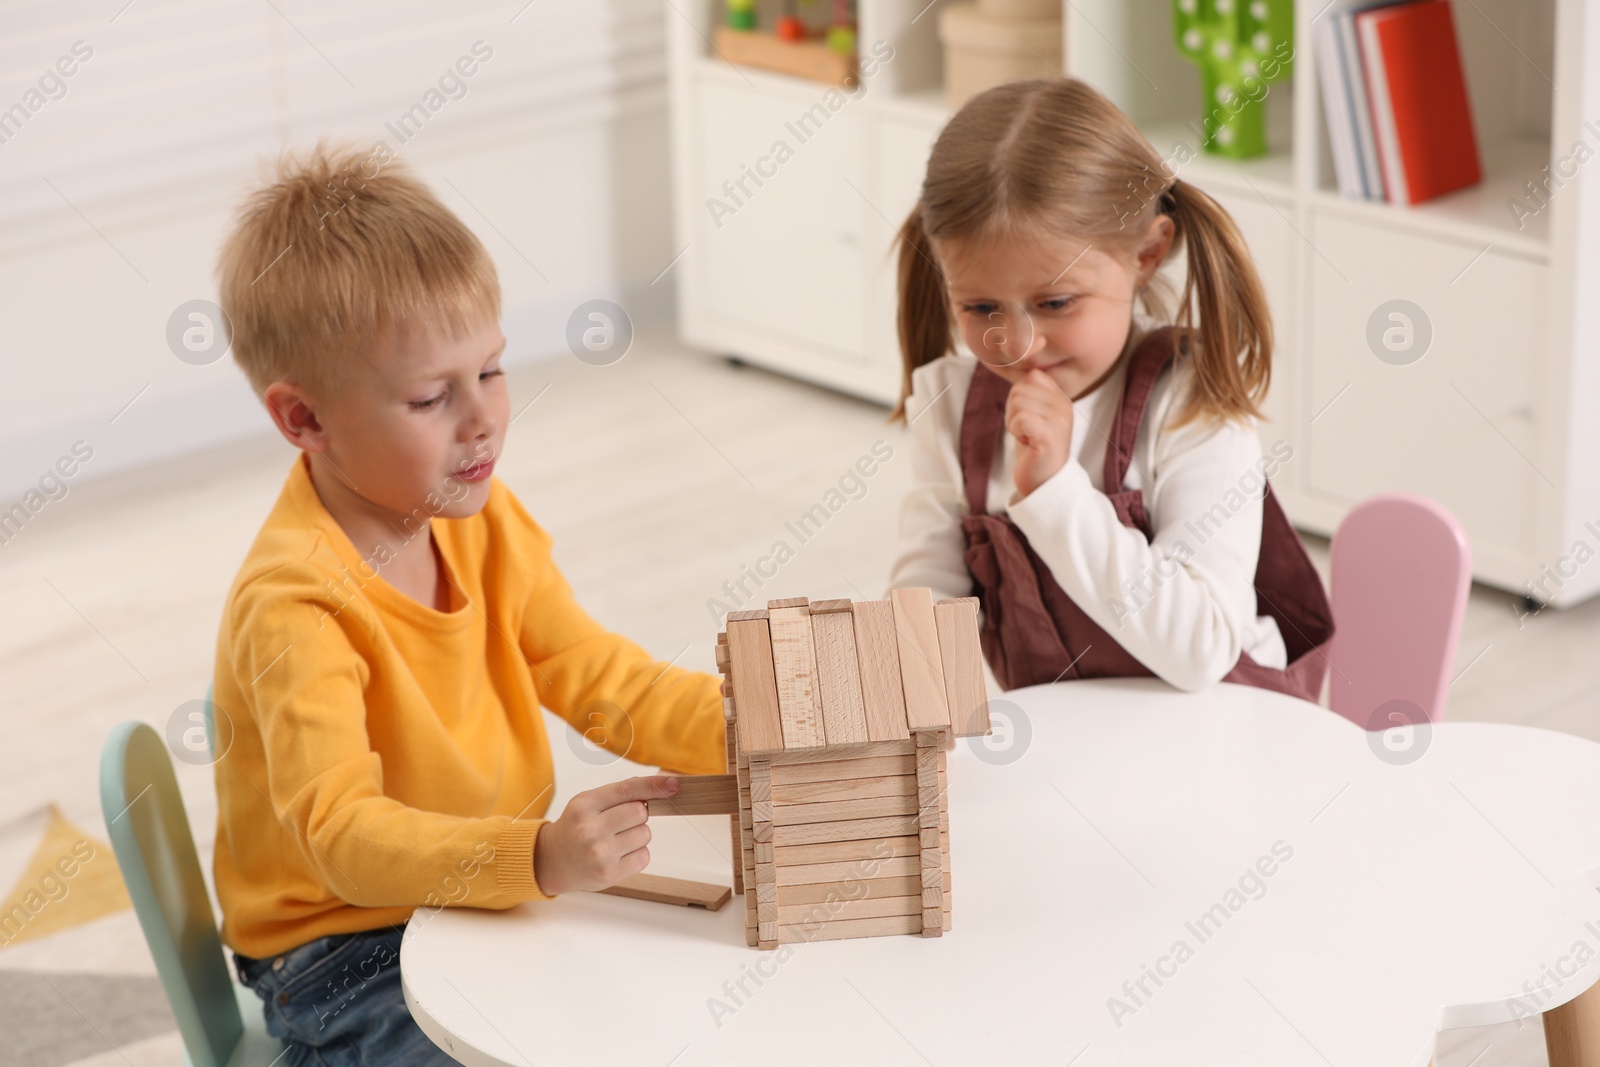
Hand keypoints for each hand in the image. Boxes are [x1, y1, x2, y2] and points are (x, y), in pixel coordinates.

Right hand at [532, 775, 678, 894]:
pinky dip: (638, 853)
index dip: (654, 786)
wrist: (553, 861)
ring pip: (645, 834)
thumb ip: (619, 793)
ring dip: (638, 834)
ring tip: (616, 839)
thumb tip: (655, 788)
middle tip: (621, 821)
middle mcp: (590, 830)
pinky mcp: (610, 874)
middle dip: (639, 814)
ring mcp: (600, 854)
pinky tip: (619, 854)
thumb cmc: (576, 827)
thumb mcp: (588, 803)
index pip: (627, 790)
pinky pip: (644, 856)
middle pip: (640, 812)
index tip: (674, 784)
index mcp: (584, 805)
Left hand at [1005, 368, 1074, 498]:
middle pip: (1020, 388)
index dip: (1019, 396)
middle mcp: (1064, 405)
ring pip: (1017, 402)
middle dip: (1013, 411)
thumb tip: (1019, 368)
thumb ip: (1029, 394)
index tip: (1026, 418)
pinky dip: (1015, 431)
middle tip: (1025, 431)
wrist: (1043, 482)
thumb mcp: (1033, 415)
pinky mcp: (1050, 434)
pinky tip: (1027, 443)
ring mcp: (1059, 419)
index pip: (1031, 376)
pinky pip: (1019, 418)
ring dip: (1013, 422)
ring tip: (1027, 437)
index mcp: (1061, 398)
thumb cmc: (1033, 449)